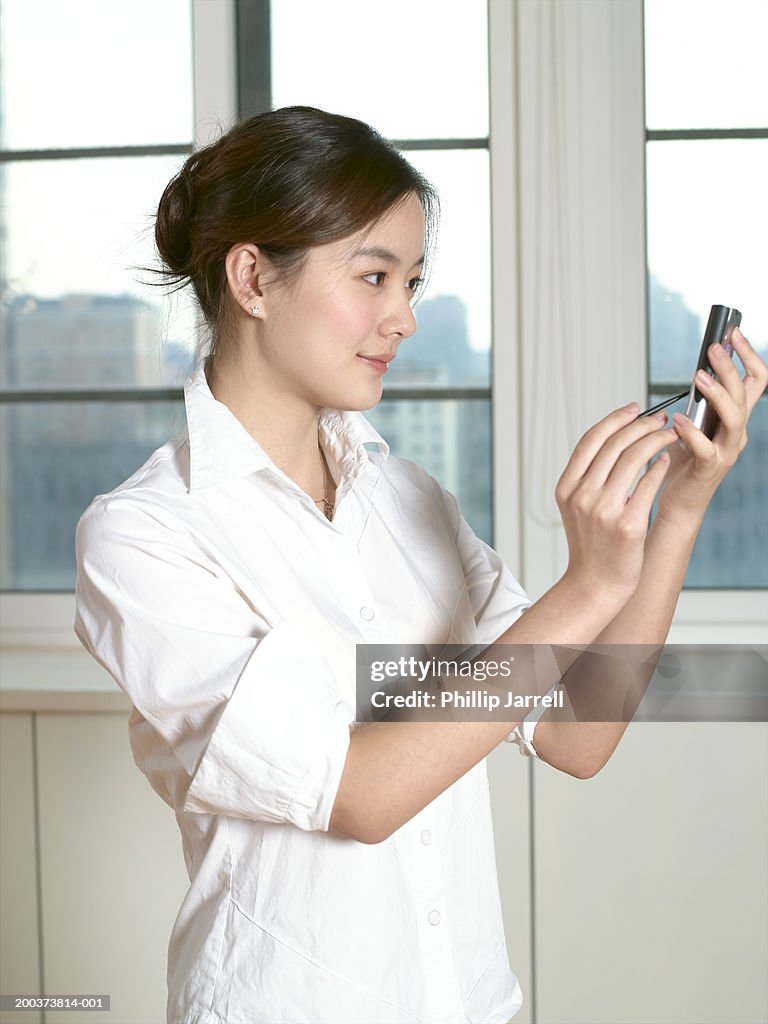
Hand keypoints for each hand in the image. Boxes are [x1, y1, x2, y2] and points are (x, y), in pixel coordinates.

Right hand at [555, 405, 676, 595]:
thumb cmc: (591, 545)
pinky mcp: (628, 524)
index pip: (591, 440)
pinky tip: (667, 461)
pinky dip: (660, 466)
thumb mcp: (576, 507)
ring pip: (634, 458)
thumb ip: (588, 476)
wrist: (594, 584)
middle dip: (642, 425)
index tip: (634, 408)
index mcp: (566, 487)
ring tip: (670, 436)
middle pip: (615, 444)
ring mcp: (604, 510)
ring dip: (656, 440)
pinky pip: (649, 483)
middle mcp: (582, 496)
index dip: (615, 419)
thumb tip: (617, 438)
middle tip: (660, 419)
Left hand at [658, 327, 767, 523]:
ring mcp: (727, 452)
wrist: (678, 501)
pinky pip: (707, 448)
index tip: (733, 331)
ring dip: (718, 394)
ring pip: (735, 418)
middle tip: (713, 347)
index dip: (749, 355)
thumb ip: (698, 403)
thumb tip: (699, 371)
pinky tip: (677, 420)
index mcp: (735, 418)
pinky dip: (692, 433)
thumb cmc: (682, 461)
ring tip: (698, 376)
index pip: (755, 381)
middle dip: (731, 367)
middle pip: (745, 394)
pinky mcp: (709, 469)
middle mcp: (737, 433)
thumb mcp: (692, 423)